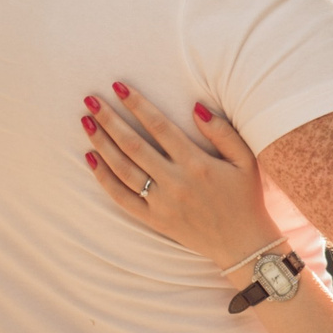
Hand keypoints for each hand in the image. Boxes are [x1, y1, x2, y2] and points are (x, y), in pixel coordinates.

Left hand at [82, 83, 277, 268]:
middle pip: (133, 145)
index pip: (160, 127)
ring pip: (122, 169)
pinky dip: (103, 178)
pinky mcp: (154, 219)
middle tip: (91, 100)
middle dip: (110, 120)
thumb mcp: (245, 160)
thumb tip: (196, 107)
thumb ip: (222, 132)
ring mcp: (161, 202)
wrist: (242, 244)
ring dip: (102, 144)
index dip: (137, 105)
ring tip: (86, 122)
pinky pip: (121, 197)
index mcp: (197, 163)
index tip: (119, 87)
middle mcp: (175, 182)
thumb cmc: (245, 197)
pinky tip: (91, 158)